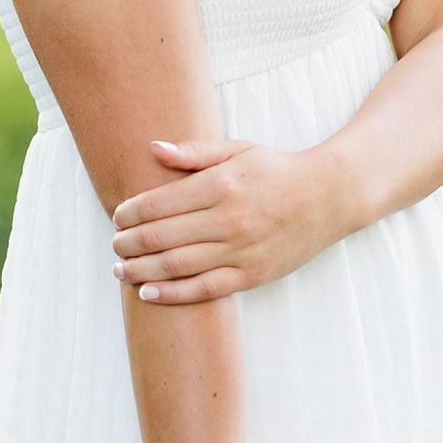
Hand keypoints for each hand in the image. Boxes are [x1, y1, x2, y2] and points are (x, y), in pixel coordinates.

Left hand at [112, 138, 353, 303]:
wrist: (328, 197)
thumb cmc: (277, 170)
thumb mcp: (237, 149)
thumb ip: (194, 151)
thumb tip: (153, 148)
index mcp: (220, 185)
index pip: (158, 203)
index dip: (129, 212)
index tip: (117, 216)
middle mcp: (228, 220)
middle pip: (160, 237)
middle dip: (127, 243)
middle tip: (114, 245)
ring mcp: (240, 251)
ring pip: (176, 266)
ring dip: (140, 270)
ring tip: (121, 269)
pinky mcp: (252, 275)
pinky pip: (204, 290)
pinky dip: (171, 294)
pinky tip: (147, 293)